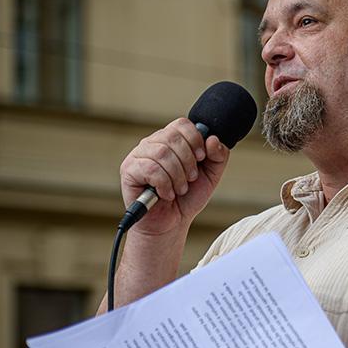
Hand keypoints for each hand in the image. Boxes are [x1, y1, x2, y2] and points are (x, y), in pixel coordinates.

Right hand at [119, 118, 229, 234]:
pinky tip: (166, 193)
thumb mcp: (211, 175)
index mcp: (171, 141)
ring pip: (161, 152)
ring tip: (179, 189)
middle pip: (172, 137)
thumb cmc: (187, 197)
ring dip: (177, 175)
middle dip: (188, 161)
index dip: (195, 139)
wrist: (171, 223)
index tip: (201, 158)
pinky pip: (150, 168)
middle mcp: (153, 144)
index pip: (181, 124)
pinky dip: (164, 184)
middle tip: (190, 179)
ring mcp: (139, 155)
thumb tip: (212, 139)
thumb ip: (218, 156)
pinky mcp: (129, 170)